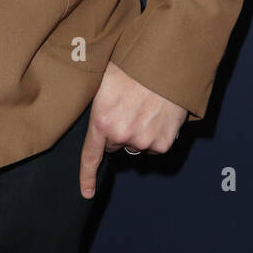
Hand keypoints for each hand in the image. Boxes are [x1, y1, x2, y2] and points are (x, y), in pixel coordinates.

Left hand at [79, 61, 187, 198]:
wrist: (167, 60)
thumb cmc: (133, 63)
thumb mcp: (104, 79)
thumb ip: (98, 102)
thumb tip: (92, 112)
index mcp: (102, 120)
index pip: (91, 155)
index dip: (87, 176)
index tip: (86, 193)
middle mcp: (122, 135)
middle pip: (116, 143)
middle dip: (118, 130)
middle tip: (127, 106)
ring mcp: (145, 141)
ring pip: (137, 143)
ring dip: (139, 131)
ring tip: (145, 105)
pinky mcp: (164, 142)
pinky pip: (156, 144)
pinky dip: (156, 133)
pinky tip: (158, 113)